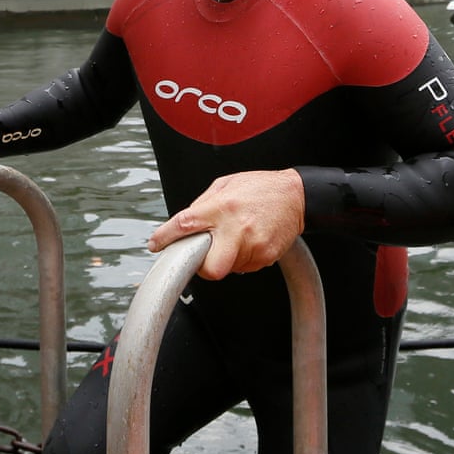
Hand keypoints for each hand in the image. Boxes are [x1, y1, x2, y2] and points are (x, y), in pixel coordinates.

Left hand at [147, 169, 304, 279]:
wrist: (296, 196)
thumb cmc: (260, 188)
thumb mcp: (225, 184)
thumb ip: (203, 204)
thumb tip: (184, 224)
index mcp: (222, 206)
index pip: (185, 225)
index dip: (166, 237)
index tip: (156, 243)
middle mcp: (236, 228)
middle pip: (210, 268)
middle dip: (202, 267)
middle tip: (202, 256)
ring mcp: (253, 245)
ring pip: (227, 269)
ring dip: (224, 258)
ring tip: (234, 238)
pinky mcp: (266, 257)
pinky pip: (244, 267)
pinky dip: (241, 258)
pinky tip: (248, 241)